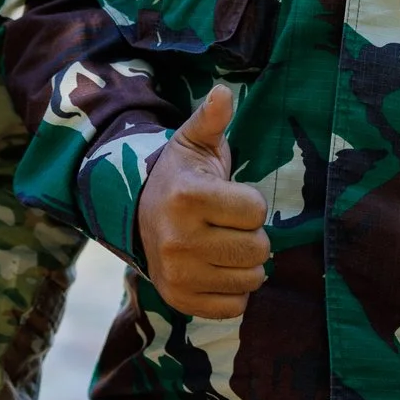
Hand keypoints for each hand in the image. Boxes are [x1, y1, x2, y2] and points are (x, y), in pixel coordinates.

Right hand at [134, 85, 268, 318]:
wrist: (140, 217)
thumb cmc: (180, 177)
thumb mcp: (194, 143)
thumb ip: (212, 119)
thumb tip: (223, 92)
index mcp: (187, 196)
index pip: (256, 209)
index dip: (250, 203)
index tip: (230, 198)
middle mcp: (179, 239)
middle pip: (258, 248)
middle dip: (252, 234)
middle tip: (228, 225)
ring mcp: (178, 274)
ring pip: (252, 279)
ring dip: (246, 264)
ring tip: (223, 246)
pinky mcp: (180, 301)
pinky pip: (235, 307)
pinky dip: (234, 291)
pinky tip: (216, 270)